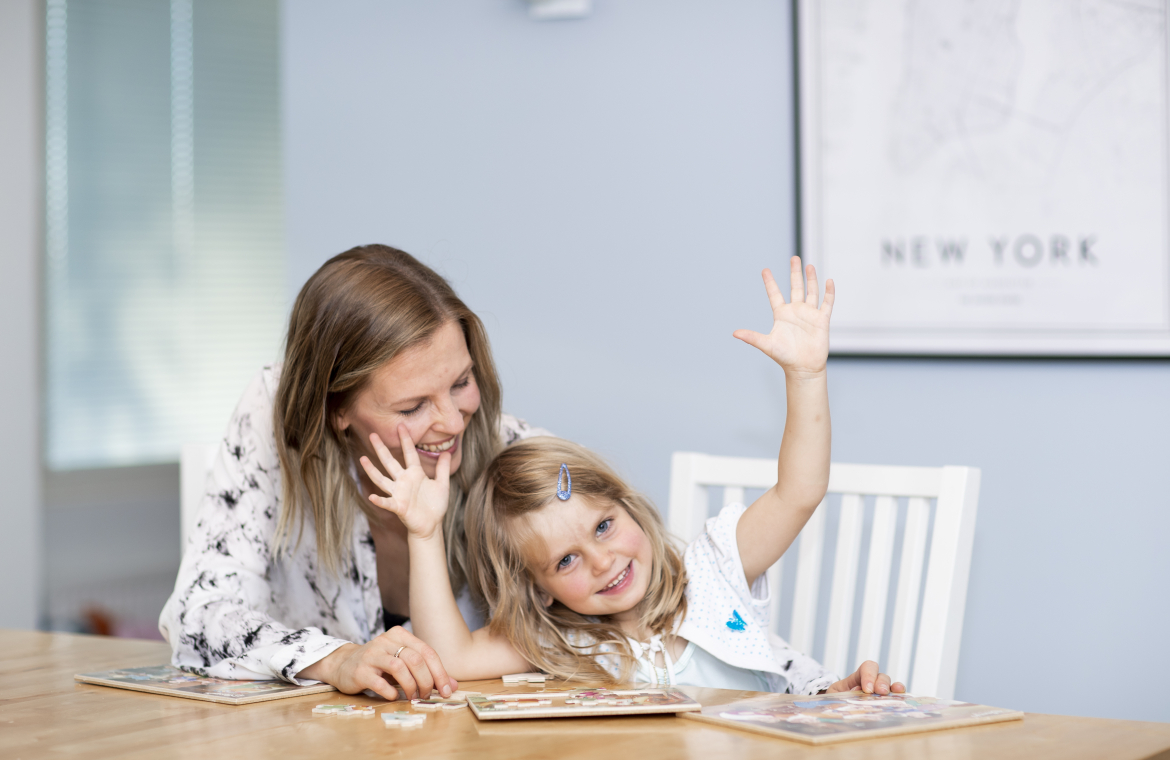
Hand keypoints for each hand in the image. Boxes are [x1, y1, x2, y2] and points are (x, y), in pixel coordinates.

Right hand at [298, 626, 457, 699]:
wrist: (344, 665)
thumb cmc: (379, 665)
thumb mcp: (403, 663)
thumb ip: (427, 671)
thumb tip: (452, 685)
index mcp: (400, 635)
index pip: (427, 651)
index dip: (440, 672)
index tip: (446, 691)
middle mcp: (386, 641)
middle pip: (415, 659)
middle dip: (426, 681)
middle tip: (427, 696)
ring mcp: (371, 655)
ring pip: (399, 668)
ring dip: (411, 687)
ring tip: (413, 697)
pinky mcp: (360, 671)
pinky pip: (380, 683)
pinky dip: (391, 692)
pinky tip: (394, 696)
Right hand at [359, 426, 449, 539]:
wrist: (431, 525)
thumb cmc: (435, 505)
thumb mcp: (442, 484)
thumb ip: (442, 469)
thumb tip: (446, 452)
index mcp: (415, 474)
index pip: (409, 453)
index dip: (405, 440)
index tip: (401, 426)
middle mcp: (404, 481)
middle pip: (390, 462)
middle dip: (382, 449)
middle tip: (372, 435)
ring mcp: (399, 493)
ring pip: (382, 480)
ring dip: (372, 470)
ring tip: (362, 459)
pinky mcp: (398, 507)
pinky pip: (387, 502)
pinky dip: (379, 500)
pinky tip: (371, 496)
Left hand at [733, 256, 833, 376]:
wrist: (803, 368)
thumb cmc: (784, 357)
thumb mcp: (767, 344)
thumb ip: (752, 337)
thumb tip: (734, 333)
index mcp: (781, 315)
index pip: (774, 294)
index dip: (770, 282)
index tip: (765, 270)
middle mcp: (795, 311)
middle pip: (795, 287)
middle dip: (794, 272)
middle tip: (794, 257)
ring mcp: (809, 314)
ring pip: (811, 291)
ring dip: (811, 279)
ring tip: (809, 265)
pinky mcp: (822, 320)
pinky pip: (827, 303)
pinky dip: (828, 292)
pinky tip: (828, 281)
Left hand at [825, 660, 904, 695]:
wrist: (833, 709)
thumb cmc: (834, 700)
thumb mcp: (833, 696)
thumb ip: (842, 694)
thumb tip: (857, 692)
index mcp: (856, 677)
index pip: (866, 668)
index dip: (869, 675)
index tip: (867, 689)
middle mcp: (871, 682)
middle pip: (880, 675)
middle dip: (881, 682)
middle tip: (880, 692)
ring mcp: (879, 692)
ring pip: (889, 685)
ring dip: (892, 688)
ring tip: (895, 692)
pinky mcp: (884, 702)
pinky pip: (895, 697)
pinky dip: (899, 696)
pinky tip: (902, 699)